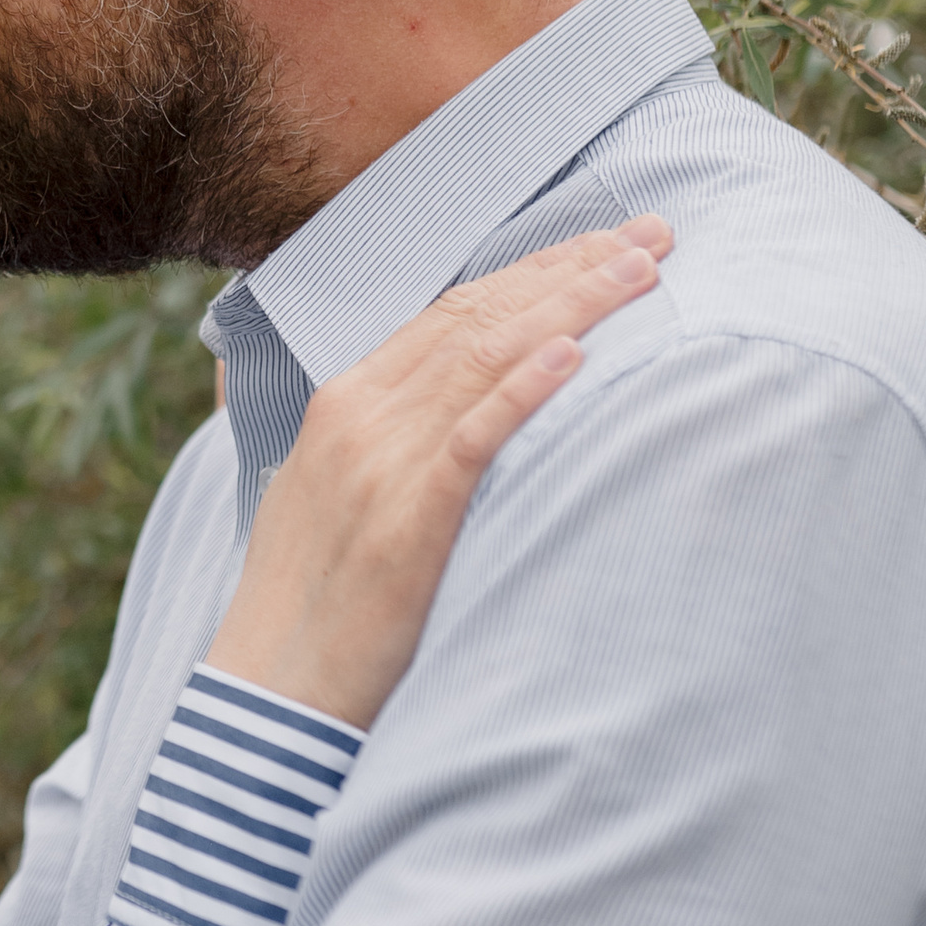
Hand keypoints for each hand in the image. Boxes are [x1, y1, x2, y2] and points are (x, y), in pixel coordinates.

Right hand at [208, 217, 672, 729]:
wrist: (271, 689)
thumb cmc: (314, 605)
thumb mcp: (336, 496)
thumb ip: (390, 442)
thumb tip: (461, 415)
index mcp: (344, 402)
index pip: (451, 310)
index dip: (534, 270)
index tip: (604, 244)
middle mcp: (359, 416)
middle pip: (479, 317)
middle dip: (572, 268)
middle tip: (653, 236)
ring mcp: (380, 463)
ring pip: (486, 359)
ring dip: (572, 308)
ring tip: (643, 273)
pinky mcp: (407, 521)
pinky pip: (474, 439)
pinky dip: (524, 391)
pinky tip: (576, 356)